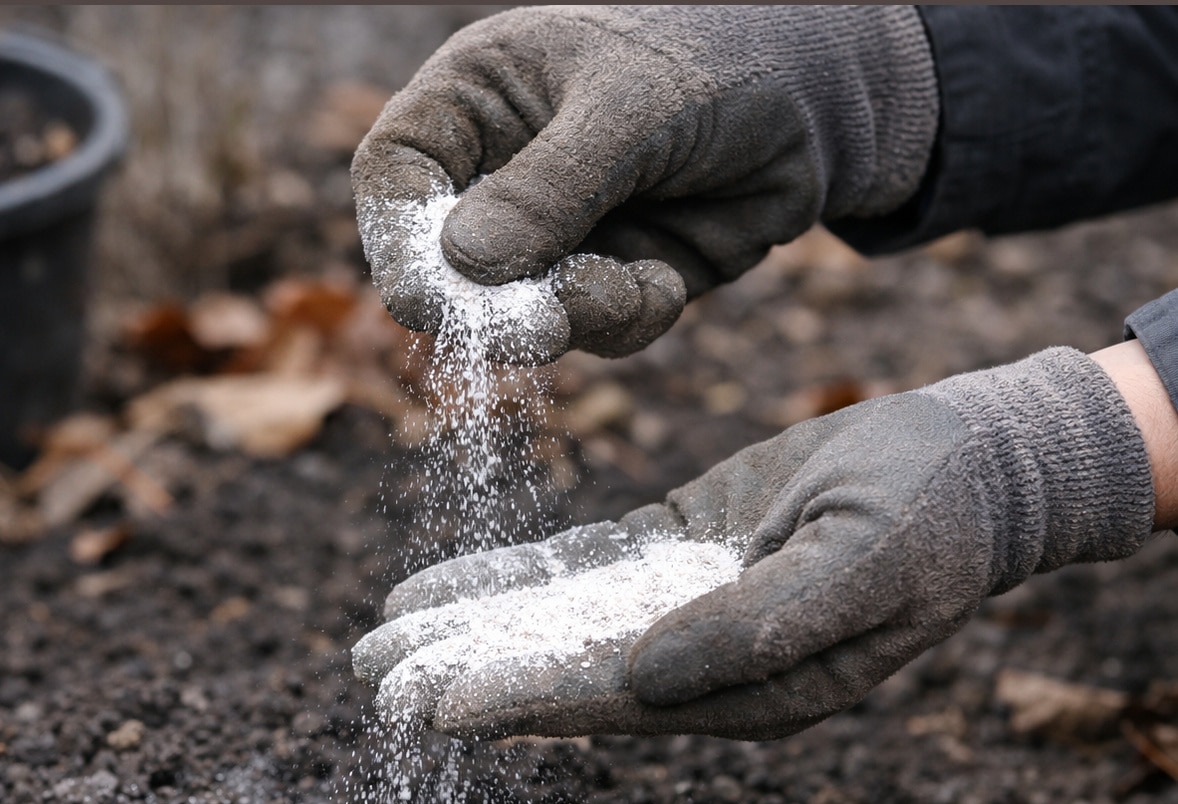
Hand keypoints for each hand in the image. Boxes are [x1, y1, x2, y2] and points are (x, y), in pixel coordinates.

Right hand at [352, 5, 937, 360]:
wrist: (824, 97)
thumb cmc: (719, 58)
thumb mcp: (631, 108)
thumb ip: (550, 187)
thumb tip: (463, 265)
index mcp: (479, 99)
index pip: (398, 171)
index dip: (396, 237)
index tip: (421, 296)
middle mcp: (502, 170)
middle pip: (446, 261)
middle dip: (489, 303)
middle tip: (534, 327)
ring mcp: (555, 231)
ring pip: (518, 310)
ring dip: (569, 316)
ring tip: (626, 284)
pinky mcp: (609, 276)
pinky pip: (590, 329)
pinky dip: (626, 319)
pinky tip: (666, 280)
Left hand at [354, 348, 1153, 740]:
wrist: (971, 462)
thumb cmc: (932, 513)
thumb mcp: (863, 563)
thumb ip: (757, 626)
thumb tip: (643, 680)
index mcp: (751, 684)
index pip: (616, 699)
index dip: (526, 700)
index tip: (438, 703)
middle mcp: (701, 658)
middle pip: (562, 671)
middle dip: (468, 672)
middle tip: (370, 677)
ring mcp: (680, 604)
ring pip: (553, 623)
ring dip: (468, 629)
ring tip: (378, 638)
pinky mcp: (670, 549)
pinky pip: (575, 569)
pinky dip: (508, 578)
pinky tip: (443, 583)